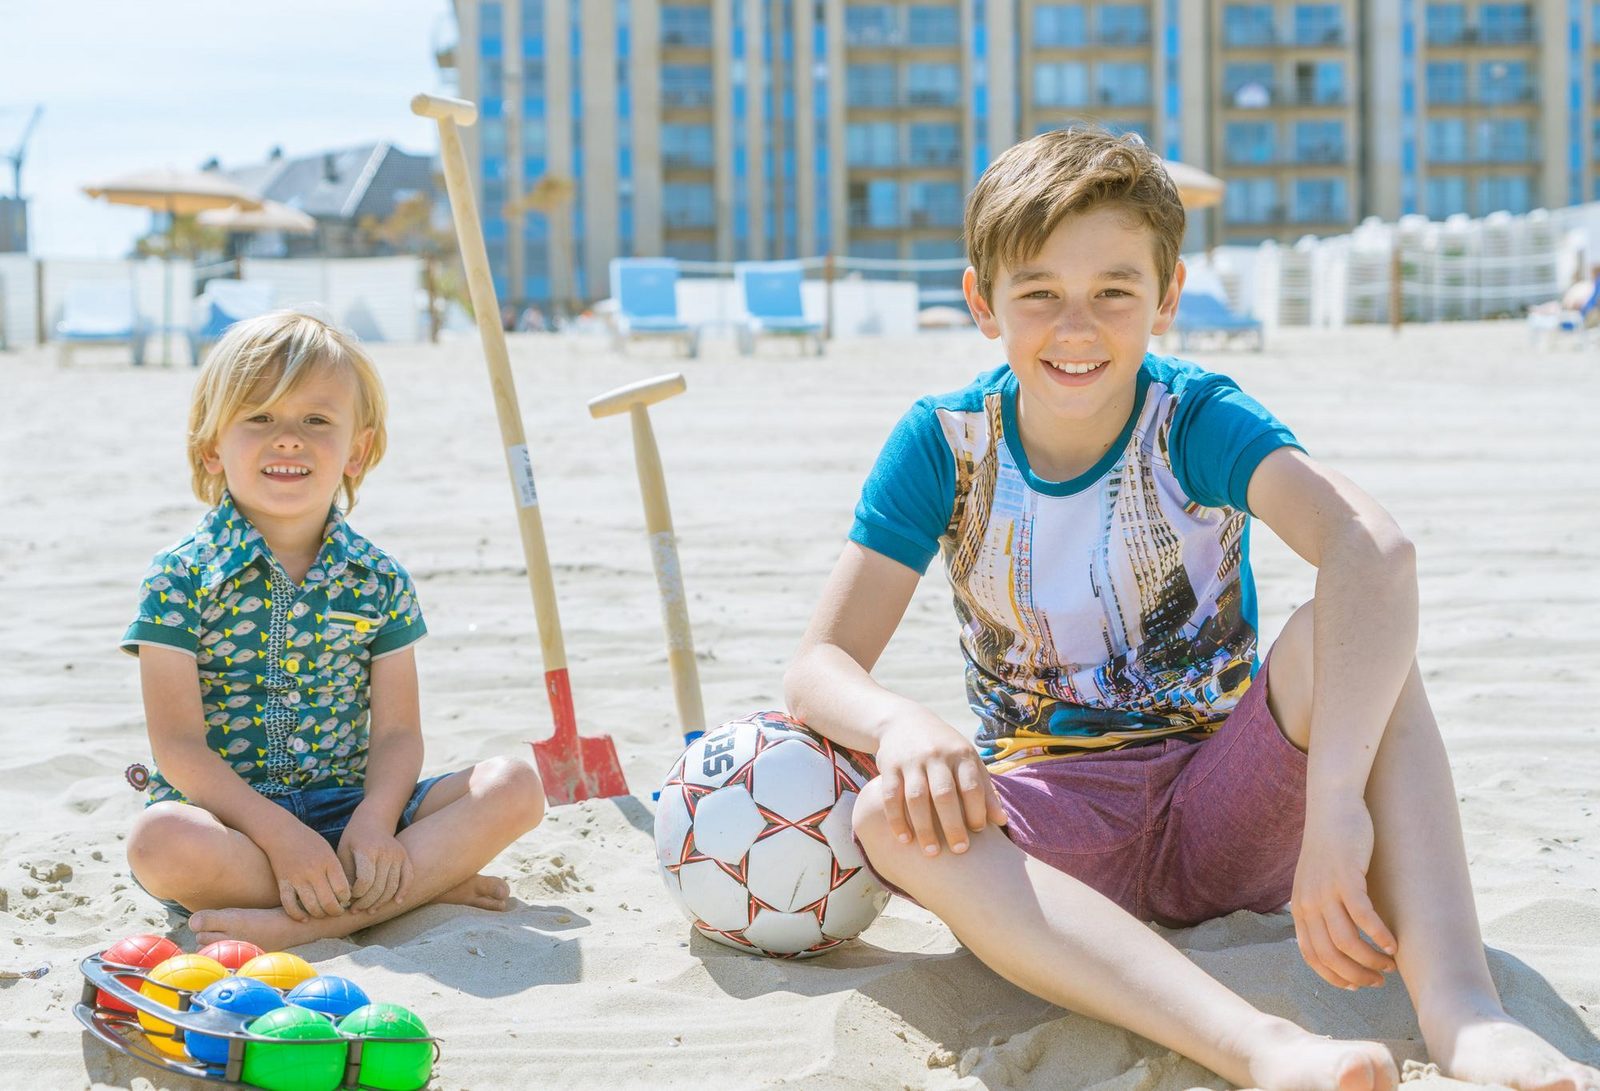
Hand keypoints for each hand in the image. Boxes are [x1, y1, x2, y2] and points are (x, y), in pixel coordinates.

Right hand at [261, 821, 351, 921]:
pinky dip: (297, 915)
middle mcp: (314, 871)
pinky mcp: (283, 883)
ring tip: (324, 914)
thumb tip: (346, 894)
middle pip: (329, 901)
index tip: (347, 901)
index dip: (347, 899)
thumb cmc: (309, 842)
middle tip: (338, 912)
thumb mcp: (328, 851)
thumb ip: (336, 870)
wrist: (282, 833)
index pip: (343, 889)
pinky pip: (290, 905)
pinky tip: (304, 918)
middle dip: (336, 911)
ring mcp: (297, 878)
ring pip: (311, 906)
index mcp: (329, 862)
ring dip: (319, 915)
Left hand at [336, 814, 412, 912]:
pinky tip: (396, 902)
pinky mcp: (405, 857)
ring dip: (381, 902)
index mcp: (368, 850)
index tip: (347, 899)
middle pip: (379, 886)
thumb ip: (345, 874)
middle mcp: (386, 852)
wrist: (373, 821)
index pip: (364, 881)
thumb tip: (345, 899)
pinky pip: (408, 877)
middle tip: (356, 910)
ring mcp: (398, 854)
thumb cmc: (353, 839)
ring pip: (392, 886)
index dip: (356, 895)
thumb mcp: (343, 852)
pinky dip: (403, 891)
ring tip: (370, 910)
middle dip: (366, 902)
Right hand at [872, 712, 1006, 856]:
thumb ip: (985, 789)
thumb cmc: (945, 749)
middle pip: (945, 795)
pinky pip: (891, 797)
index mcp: (961, 754)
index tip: (979, 832)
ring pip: (917, 798)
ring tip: (931, 853)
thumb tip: (1001, 822)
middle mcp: (936, 756)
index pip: (972, 786)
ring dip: (924, 828)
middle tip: (960, 851)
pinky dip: (897, 820)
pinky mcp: (889, 766)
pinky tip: (904, 839)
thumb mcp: (967, 760)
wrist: (904, 721)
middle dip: (953, 825)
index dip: (977, 810)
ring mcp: (911, 761)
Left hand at [1291, 794, 1397, 988]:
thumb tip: (1340, 938)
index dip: (1333, 976)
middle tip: (1378, 980)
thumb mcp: (1318, 881)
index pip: (1311, 955)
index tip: (1355, 986)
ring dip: (1371, 960)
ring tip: (1389, 965)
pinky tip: (1393, 944)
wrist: (1332, 807)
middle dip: (1356, 975)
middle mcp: (1308, 902)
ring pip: (1346, 941)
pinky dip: (1379, 935)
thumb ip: (1324, 908)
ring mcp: (1325, 889)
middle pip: (1329, 954)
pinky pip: (1362, 916)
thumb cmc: (1331, 846)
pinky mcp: (1345, 877)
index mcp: (1300, 906)